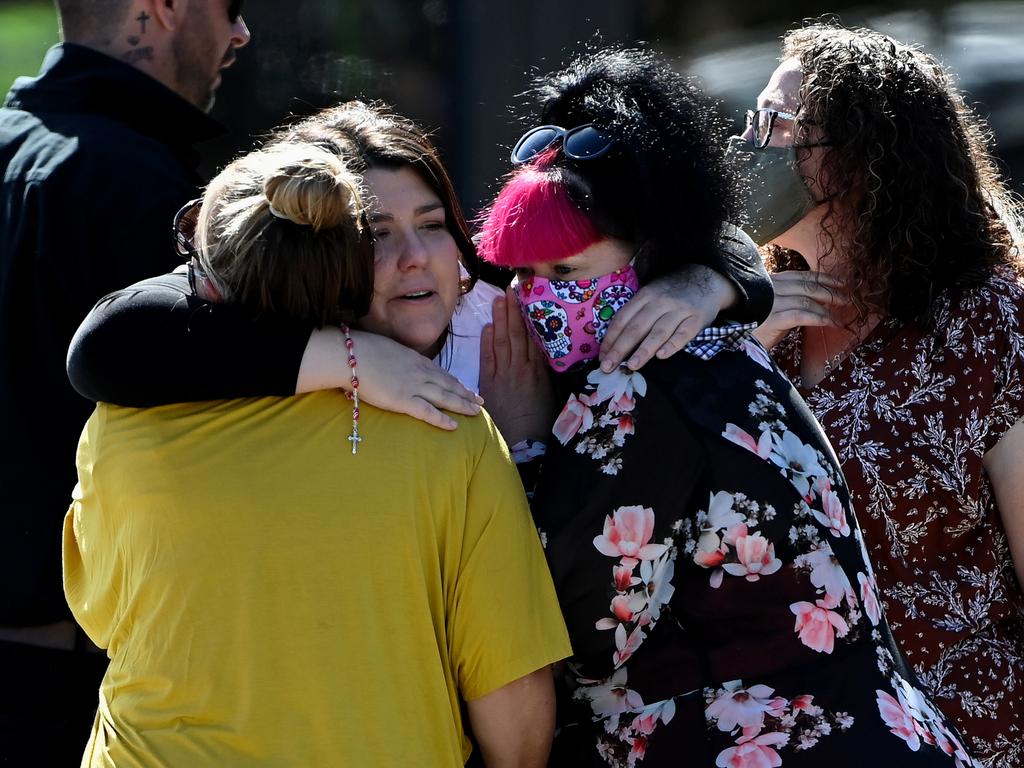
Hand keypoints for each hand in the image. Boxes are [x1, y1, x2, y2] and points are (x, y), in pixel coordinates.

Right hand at [298, 327, 482, 430]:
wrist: (351, 355)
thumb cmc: (362, 350)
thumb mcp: (386, 348)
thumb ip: (396, 358)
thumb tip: (393, 364)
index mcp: (415, 359)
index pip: (440, 372)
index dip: (455, 381)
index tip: (465, 387)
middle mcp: (420, 372)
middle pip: (449, 385)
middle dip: (466, 394)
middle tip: (480, 401)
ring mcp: (414, 386)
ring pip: (445, 397)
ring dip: (462, 405)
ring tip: (476, 412)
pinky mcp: (404, 400)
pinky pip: (428, 412)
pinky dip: (443, 419)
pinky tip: (455, 426)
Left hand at [479, 287, 554, 445]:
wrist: (524, 444)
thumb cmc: (541, 423)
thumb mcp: (552, 396)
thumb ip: (549, 374)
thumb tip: (553, 356)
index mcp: (540, 370)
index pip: (535, 337)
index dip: (531, 317)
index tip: (529, 298)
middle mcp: (523, 368)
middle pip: (518, 333)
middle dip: (514, 310)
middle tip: (512, 289)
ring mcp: (505, 375)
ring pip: (503, 341)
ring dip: (500, 319)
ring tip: (498, 300)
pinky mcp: (490, 384)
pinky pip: (488, 358)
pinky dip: (486, 342)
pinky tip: (486, 327)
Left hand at [599, 264, 734, 371]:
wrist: (706, 278)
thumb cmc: (671, 293)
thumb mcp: (651, 295)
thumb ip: (636, 315)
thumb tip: (613, 344)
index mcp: (644, 296)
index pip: (623, 319)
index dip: (610, 339)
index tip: (602, 357)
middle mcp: (660, 302)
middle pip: (637, 327)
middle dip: (620, 349)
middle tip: (608, 367)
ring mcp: (679, 310)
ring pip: (658, 331)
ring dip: (644, 350)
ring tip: (631, 366)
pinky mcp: (697, 319)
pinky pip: (684, 333)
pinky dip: (673, 344)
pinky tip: (662, 355)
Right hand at [751, 271, 847, 349]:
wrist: (730, 340)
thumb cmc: (749, 327)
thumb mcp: (769, 308)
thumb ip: (787, 302)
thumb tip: (813, 304)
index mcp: (771, 282)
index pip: (801, 276)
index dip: (823, 278)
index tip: (840, 283)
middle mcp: (771, 288)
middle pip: (807, 285)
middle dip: (830, 292)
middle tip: (846, 299)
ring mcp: (771, 302)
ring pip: (806, 299)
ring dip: (827, 308)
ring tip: (839, 316)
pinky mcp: (772, 318)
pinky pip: (801, 315)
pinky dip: (818, 318)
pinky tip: (829, 323)